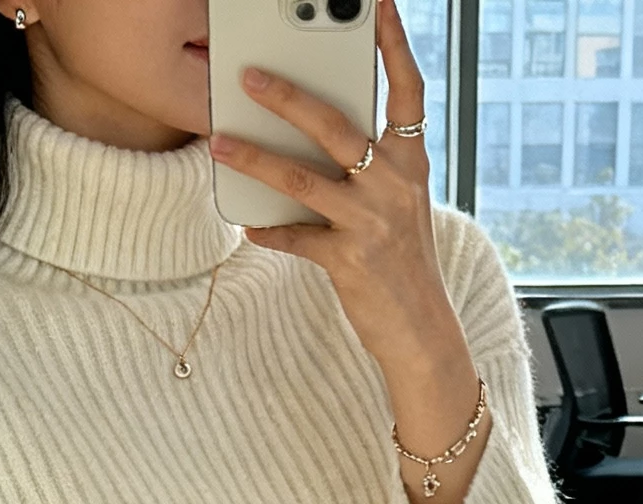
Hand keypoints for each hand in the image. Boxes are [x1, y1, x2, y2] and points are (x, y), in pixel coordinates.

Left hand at [208, 0, 490, 503]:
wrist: (422, 332)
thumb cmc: (403, 263)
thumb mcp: (400, 205)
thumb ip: (369, 165)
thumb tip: (312, 132)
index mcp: (412, 161)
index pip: (407, 89)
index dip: (393, 44)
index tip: (377, 4)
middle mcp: (395, 185)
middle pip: (336, 126)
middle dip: (288, 97)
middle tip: (248, 75)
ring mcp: (372, 222)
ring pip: (303, 179)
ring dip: (256, 159)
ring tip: (220, 141)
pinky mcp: (349, 261)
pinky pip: (297, 238)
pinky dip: (269, 230)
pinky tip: (246, 222)